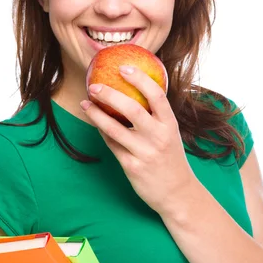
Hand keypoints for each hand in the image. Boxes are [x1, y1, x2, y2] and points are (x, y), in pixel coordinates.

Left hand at [80, 65, 195, 215]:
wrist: (177, 194)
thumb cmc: (170, 160)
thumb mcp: (170, 134)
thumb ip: (155, 117)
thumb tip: (131, 92)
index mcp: (170, 125)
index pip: (157, 95)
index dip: (140, 79)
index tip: (124, 67)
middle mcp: (158, 137)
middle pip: (132, 109)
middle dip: (110, 95)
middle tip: (94, 86)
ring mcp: (144, 153)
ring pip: (114, 128)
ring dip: (96, 114)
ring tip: (85, 104)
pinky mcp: (132, 167)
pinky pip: (112, 145)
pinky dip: (102, 133)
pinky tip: (96, 124)